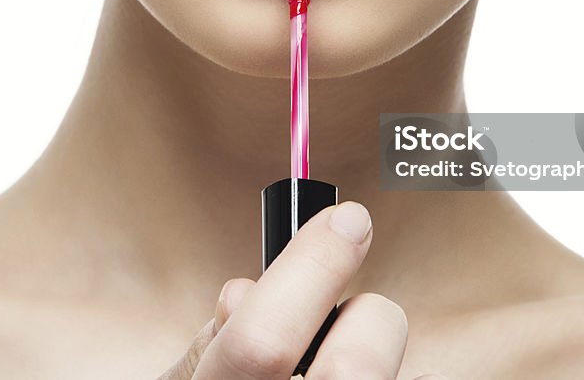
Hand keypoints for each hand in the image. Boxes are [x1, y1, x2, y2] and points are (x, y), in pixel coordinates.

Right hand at [159, 201, 445, 379]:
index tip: (350, 219)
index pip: (261, 343)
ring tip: (335, 367)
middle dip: (368, 320)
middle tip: (353, 314)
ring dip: (374, 363)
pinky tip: (347, 378)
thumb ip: (209, 350)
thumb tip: (246, 290)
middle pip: (354, 371)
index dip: (311, 268)